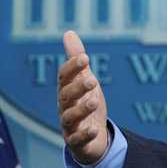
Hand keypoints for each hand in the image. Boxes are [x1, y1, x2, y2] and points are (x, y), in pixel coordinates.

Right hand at [58, 31, 108, 163]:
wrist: (91, 132)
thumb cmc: (85, 101)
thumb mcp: (84, 79)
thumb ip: (77, 59)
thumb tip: (69, 33)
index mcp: (67, 89)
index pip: (64, 76)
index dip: (73, 67)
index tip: (86, 57)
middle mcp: (65, 106)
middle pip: (66, 96)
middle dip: (78, 87)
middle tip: (93, 79)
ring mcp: (70, 124)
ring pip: (69, 117)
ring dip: (81, 109)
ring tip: (94, 101)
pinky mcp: (77, 140)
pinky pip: (77, 139)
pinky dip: (84, 134)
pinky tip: (94, 128)